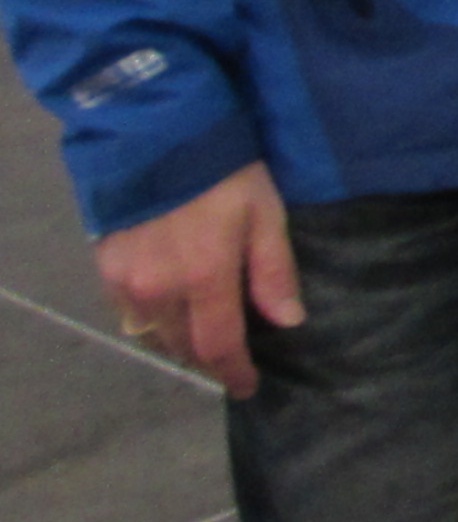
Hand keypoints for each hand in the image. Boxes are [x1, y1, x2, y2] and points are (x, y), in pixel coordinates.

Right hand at [96, 161, 301, 397]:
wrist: (156, 133)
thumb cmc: (224, 171)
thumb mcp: (266, 213)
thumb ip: (274, 271)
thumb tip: (288, 321)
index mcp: (205, 278)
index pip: (219, 346)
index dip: (233, 372)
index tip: (246, 387)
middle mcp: (159, 290)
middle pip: (183, 346)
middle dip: (209, 358)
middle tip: (229, 359)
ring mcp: (126, 281)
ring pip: (152, 334)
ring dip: (178, 342)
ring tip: (200, 337)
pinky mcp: (105, 266)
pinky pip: (128, 313)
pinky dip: (150, 320)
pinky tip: (168, 310)